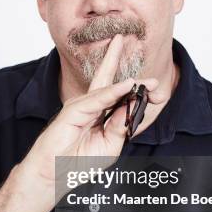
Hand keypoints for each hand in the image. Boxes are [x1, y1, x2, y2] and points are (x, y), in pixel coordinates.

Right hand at [23, 34, 165, 186]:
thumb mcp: (109, 146)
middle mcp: (89, 106)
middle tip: (125, 37)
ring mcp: (80, 107)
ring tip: (145, 77)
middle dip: (114, 57)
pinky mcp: (73, 111)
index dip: (135, 88)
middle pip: (104, 78)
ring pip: (105, 89)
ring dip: (125, 80)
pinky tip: (127, 85)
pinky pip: (97, 100)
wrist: (54, 174)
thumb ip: (120, 127)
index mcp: (99, 114)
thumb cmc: (78, 162)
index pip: (118, 95)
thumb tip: (131, 106)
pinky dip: (113, 92)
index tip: (156, 86)